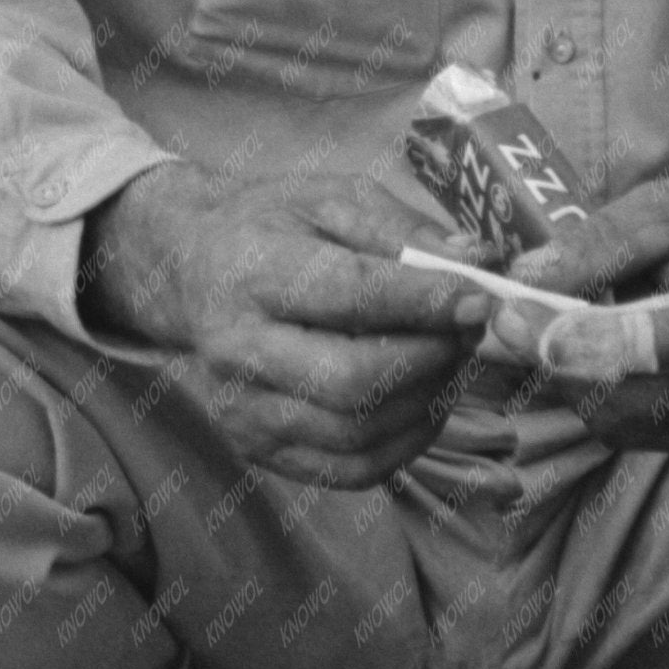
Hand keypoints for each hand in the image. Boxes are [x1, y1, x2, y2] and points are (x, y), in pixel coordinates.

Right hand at [79, 165, 490, 490]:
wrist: (187, 270)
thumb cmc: (269, 227)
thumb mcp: (330, 199)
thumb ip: (403, 229)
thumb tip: (478, 260)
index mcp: (253, 273)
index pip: (350, 296)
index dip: (426, 302)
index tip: (481, 297)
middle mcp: (239, 350)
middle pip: (355, 380)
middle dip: (432, 359)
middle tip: (469, 330)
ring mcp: (244, 409)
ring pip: (358, 432)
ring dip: (428, 401)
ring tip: (449, 359)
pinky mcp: (257, 448)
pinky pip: (349, 470)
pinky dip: (404, 444)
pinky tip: (423, 402)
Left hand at [516, 156, 668, 454]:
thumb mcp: (664, 205)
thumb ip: (599, 242)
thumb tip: (524, 279)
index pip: (662, 342)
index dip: (583, 341)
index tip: (514, 319)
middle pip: (631, 391)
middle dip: (553, 361)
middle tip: (497, 321)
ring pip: (621, 419)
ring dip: (564, 380)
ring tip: (531, 331)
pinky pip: (630, 430)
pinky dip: (590, 395)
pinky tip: (578, 354)